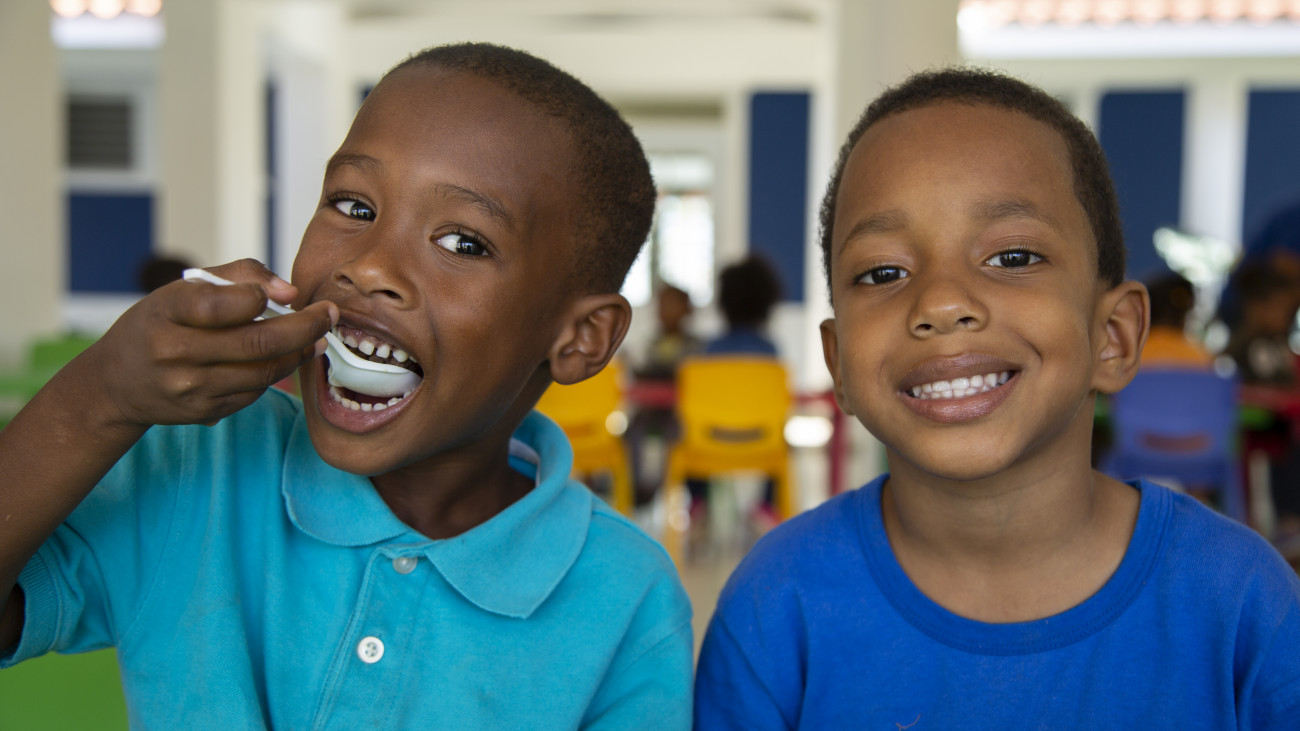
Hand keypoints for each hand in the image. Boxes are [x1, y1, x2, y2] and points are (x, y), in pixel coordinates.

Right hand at [76, 258, 337, 429]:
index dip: (261, 297)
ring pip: (264, 372)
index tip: (290, 294)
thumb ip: (238, 276)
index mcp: (168, 311)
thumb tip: (289, 292)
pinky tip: (286, 357)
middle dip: (305, 327)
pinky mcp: (204, 411)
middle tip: (329, 314)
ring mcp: (190, 387)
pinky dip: (277, 373)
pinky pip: (255, 391)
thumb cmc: (161, 323)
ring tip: (316, 336)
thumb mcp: (183, 288)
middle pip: (257, 343)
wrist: (116, 383)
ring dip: (299, 353)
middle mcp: (175, 353)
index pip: (222, 304)